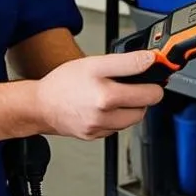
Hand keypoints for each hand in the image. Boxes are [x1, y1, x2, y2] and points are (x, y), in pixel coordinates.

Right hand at [34, 49, 164, 140]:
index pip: (142, 71)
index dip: (152, 64)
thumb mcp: (92, 63)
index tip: (154, 63)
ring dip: (134, 106)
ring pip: (136, 115)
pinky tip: (107, 108)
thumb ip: (124, 61)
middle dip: (147, 90)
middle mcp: (104, 108)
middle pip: (148, 99)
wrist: (42, 106)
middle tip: (139, 83)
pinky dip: (119, 117)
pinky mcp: (98, 135)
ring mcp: (102, 124)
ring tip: (119, 96)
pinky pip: (120, 126)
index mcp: (105, 88)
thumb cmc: (64, 83)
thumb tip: (149, 60)